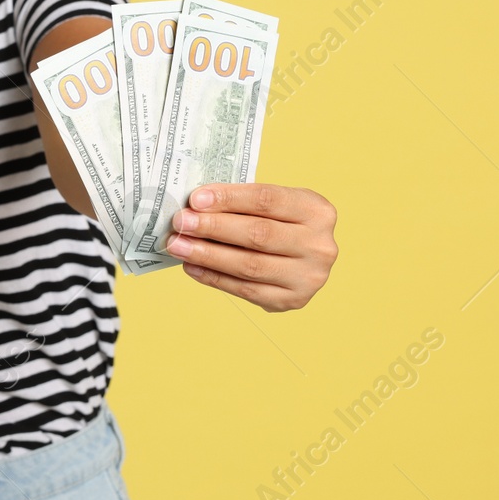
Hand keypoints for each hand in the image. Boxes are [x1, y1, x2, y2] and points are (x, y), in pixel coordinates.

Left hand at [164, 183, 337, 311]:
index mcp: (317, 211)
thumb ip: (242, 203)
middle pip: (258, 234)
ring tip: (178, 245)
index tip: (196, 199)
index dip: (229, 199)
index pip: (267, 200)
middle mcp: (320, 246)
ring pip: (249, 265)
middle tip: (181, 222)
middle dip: (213, 227)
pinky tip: (192, 266)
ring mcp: (309, 277)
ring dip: (208, 254)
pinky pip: (246, 290)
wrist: (307, 258)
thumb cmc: (282, 222)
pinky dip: (215, 277)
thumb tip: (195, 206)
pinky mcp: (292, 300)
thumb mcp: (276, 205)